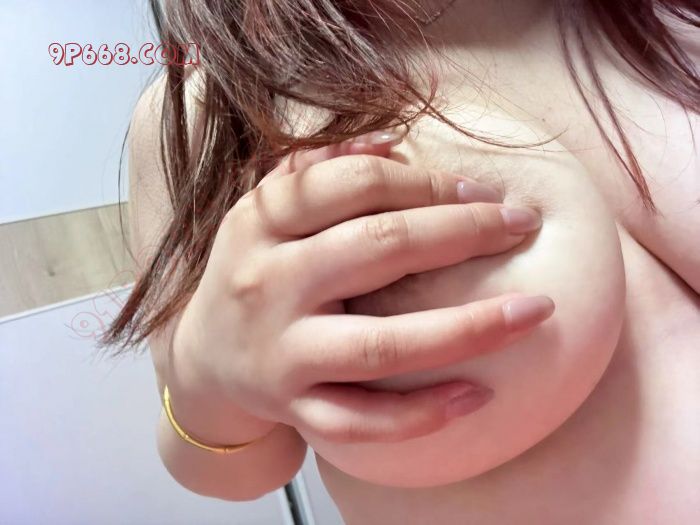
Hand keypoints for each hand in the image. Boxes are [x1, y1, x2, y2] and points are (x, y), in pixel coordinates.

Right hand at [172, 129, 553, 444]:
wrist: (203, 361)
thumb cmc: (252, 272)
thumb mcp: (264, 211)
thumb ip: (317, 168)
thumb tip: (392, 141)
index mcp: (261, 222)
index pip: (353, 184)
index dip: (427, 182)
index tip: (481, 192)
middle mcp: (268, 284)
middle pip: (378, 249)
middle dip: (462, 233)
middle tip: (521, 225)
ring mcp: (281, 353)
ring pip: (381, 345)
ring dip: (467, 329)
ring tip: (534, 311)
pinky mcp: (293, 408)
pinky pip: (362, 421)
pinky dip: (422, 414)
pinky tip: (477, 396)